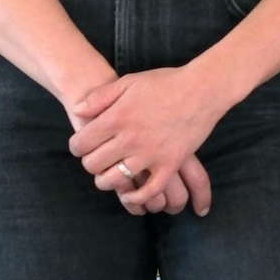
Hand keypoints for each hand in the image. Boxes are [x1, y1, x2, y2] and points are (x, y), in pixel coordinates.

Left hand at [69, 68, 220, 216]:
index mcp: (117, 117)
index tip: (82, 145)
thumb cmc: (165, 83)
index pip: (81, 144)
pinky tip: (130, 194)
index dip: (77, 146)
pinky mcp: (169, 164)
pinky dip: (136, 197)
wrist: (202, 90)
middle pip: (94, 164)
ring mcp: (150, 154)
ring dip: (106, 181)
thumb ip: (100, 96)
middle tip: (96, 158)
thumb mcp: (129, 82)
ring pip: (115, 180)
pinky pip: (148, 191)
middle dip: (90, 163)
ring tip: (109, 175)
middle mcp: (130, 139)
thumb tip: (77, 111)